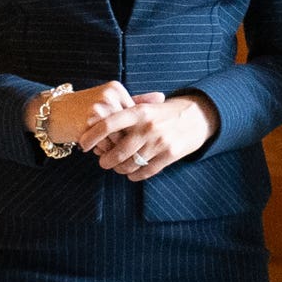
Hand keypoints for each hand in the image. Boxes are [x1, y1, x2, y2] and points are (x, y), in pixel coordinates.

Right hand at [31, 81, 132, 151]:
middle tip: (110, 143)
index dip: (129, 131)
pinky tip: (90, 145)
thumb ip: (132, 103)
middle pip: (129, 128)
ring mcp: (99, 108)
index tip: (119, 135)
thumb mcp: (107, 102)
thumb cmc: (82, 110)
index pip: (136, 117)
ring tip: (100, 143)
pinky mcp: (89, 123)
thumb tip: (160, 100)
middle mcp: (109, 96)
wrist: (52, 113)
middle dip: (122, 141)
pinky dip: (100, 149)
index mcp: (116, 88)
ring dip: (112, 147)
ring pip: (119, 138)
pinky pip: (105, 144)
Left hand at [80, 91, 217, 181]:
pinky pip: (146, 171)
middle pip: (117, 151)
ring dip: (120, 169)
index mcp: (139, 111)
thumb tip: (96, 122)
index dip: (92, 136)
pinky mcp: (170, 155)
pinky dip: (135, 175)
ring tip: (118, 167)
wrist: (198, 116)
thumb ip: (125, 113)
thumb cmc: (166, 112)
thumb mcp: (147, 106)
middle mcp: (148, 127)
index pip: (108, 124)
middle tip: (102, 161)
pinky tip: (131, 173)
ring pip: (130, 164)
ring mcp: (159, 142)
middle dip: (106, 160)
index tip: (83, 144)